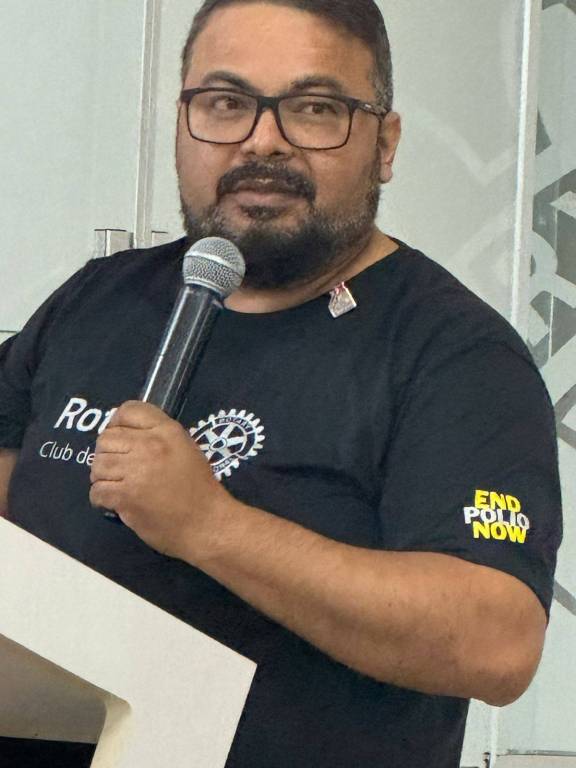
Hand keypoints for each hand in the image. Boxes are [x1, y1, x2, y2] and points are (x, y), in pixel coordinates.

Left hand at [90, 401, 231, 558]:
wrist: (207, 523)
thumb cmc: (200, 489)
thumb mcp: (186, 449)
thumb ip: (159, 437)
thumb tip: (128, 436)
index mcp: (167, 431)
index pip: (128, 410)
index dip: (117, 423)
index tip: (121, 439)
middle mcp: (149, 446)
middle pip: (106, 438)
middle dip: (107, 453)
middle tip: (117, 468)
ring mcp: (136, 471)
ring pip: (98, 465)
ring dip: (102, 477)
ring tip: (115, 485)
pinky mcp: (126, 497)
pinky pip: (97, 491)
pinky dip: (100, 499)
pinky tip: (114, 503)